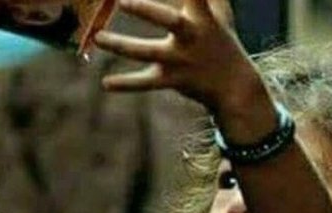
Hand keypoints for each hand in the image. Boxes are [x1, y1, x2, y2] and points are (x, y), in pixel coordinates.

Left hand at [94, 0, 263, 112]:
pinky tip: (106, 83)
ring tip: (97, 38)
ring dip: (121, 46)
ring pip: (148, 53)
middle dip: (146, 11)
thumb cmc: (221, 41)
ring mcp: (181, 60)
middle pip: (170, 22)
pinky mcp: (173, 80)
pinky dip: (126, 84)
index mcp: (202, 17)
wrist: (234, 86)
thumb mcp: (219, 13)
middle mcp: (191, 37)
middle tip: (122, 1)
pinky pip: (146, 83)